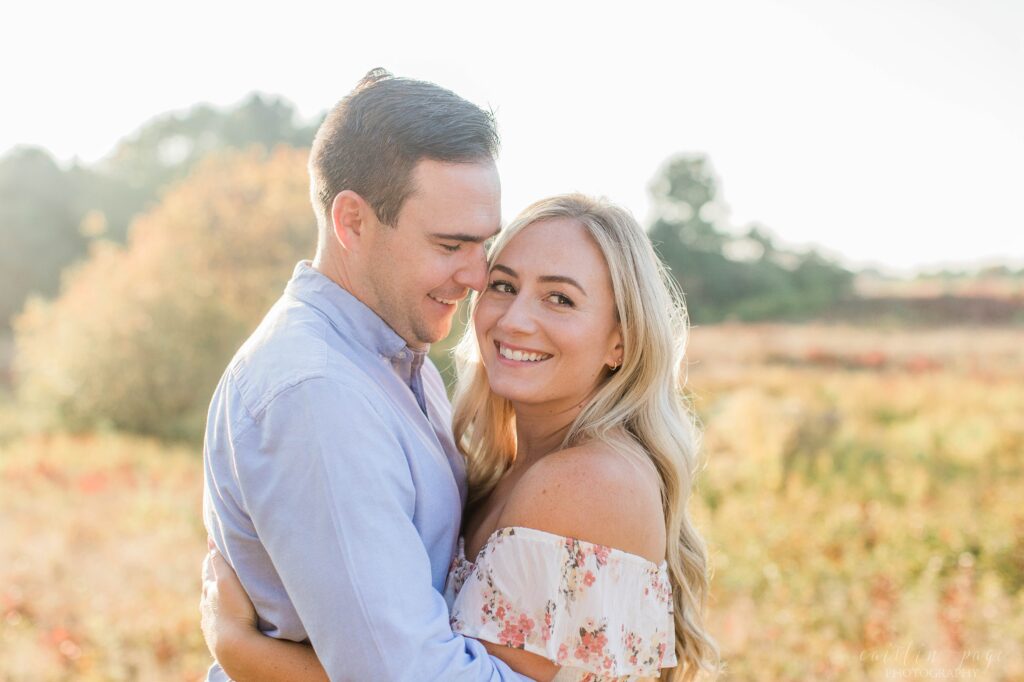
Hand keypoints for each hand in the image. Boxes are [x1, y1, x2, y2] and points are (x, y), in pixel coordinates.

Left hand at [200, 539, 258, 660]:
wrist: (234, 647)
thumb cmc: (235, 611)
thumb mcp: (228, 581)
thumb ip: (219, 560)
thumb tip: (210, 538)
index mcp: (210, 588)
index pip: (210, 567)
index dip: (214, 556)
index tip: (217, 547)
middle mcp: (206, 604)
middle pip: (209, 585)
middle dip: (215, 575)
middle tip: (222, 567)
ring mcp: (210, 620)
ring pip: (211, 603)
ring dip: (217, 596)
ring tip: (226, 592)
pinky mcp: (216, 634)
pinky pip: (216, 619)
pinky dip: (220, 613)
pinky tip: (225, 616)